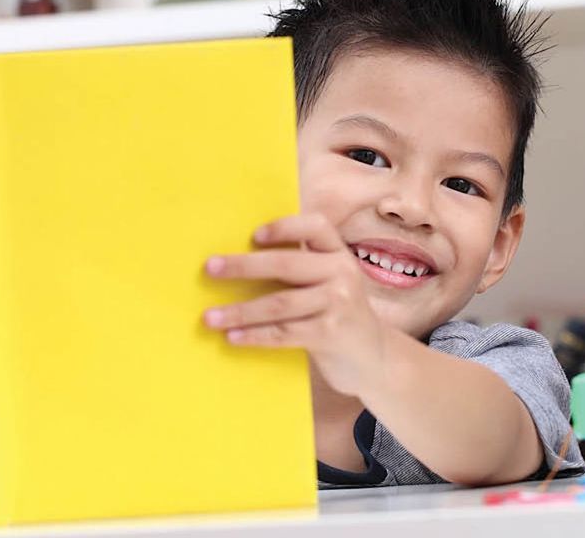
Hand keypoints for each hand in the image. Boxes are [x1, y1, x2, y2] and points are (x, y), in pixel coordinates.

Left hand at [203, 214, 389, 395]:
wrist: (376, 359)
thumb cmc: (337, 316)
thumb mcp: (330, 284)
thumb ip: (301, 268)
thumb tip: (236, 260)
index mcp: (338, 254)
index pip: (315, 226)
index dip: (284, 226)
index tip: (253, 235)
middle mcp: (343, 273)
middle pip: (286, 264)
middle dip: (243, 266)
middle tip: (209, 268)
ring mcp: (340, 304)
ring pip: (279, 303)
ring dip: (239, 311)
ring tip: (209, 317)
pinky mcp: (332, 334)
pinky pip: (284, 332)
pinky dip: (255, 335)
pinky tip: (232, 337)